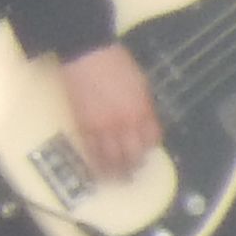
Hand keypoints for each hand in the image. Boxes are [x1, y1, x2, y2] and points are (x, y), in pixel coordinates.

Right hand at [60, 43, 160, 181]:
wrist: (88, 55)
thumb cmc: (117, 64)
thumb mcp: (140, 84)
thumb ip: (143, 106)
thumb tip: (144, 122)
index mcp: (143, 110)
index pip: (151, 139)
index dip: (148, 149)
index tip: (145, 154)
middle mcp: (126, 122)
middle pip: (132, 153)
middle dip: (132, 166)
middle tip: (130, 175)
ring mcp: (104, 126)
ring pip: (111, 157)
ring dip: (114, 171)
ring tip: (114, 179)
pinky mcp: (84, 126)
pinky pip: (91, 151)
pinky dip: (95, 162)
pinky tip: (97, 170)